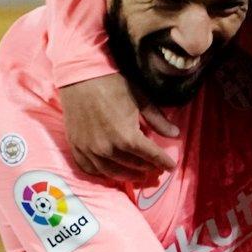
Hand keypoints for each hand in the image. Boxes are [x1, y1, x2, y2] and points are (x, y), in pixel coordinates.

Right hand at [60, 74, 178, 181]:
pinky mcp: (76, 146)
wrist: (80, 76)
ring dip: (127, 175)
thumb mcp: (141, 100)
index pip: (151, 155)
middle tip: (156, 170)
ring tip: (138, 175)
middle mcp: (108, 148)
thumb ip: (157, 120)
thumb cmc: (113, 85)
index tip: (171, 166)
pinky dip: (102, 173)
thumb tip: (175, 134)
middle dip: (148, 168)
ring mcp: (89, 149)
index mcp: (126, 136)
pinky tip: (110, 172)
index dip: (163, 162)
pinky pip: (89, 168)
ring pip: (112, 171)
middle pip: (133, 165)